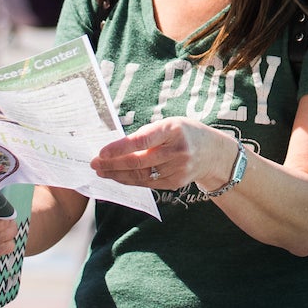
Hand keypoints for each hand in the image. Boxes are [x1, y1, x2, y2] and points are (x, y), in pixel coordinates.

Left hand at [91, 119, 237, 192]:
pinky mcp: (176, 183)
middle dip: (112, 164)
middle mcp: (177, 151)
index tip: (101, 152)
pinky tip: (118, 177)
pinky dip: (130, 181)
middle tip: (94, 163)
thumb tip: (117, 146)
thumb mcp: (170, 124)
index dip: (120, 148)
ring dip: (117, 175)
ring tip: (101, 171)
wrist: (213, 153)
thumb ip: (148, 134)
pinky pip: (148, 183)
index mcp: (174, 129)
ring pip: (141, 176)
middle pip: (139, 161)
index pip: (142, 140)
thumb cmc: (185, 133)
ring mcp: (178, 169)